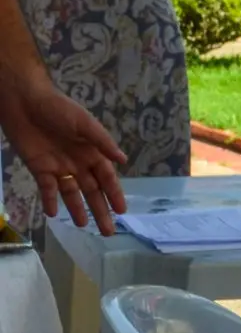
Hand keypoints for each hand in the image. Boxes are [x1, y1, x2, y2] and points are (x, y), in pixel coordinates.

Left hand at [0, 72, 125, 231]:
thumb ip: (102, 142)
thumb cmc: (58, 109)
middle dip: (100, 209)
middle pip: (92, 191)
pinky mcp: (39, 169)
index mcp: (92, 152)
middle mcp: (78, 163)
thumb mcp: (85, 123)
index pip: (107, 178)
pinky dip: (50, 200)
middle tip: (108, 230)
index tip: (122, 211)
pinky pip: (47, 189)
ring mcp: (59, 167)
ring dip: (77, 209)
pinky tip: (53, 213)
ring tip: (83, 226)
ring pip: (71, 194)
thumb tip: (123, 161)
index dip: (115, 194)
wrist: (25, 102)